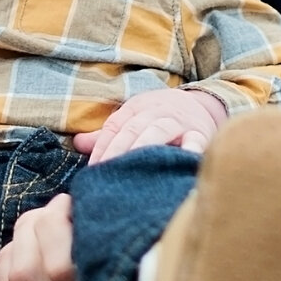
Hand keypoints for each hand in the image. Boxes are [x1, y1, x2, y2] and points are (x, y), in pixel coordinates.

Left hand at [73, 87, 228, 164]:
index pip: (114, 126)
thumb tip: (78, 144)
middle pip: (133, 129)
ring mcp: (179, 122)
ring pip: (159, 131)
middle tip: (107, 175)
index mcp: (137, 108)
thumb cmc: (161, 117)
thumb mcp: (134, 118)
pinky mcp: (200, 133)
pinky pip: (194, 141)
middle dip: (118, 152)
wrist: (202, 105)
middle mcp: (156, 112)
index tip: (93, 170)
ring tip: (132, 170)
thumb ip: (108, 134)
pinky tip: (180, 162)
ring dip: (144, 149)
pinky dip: (189, 149)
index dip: (102, 147)